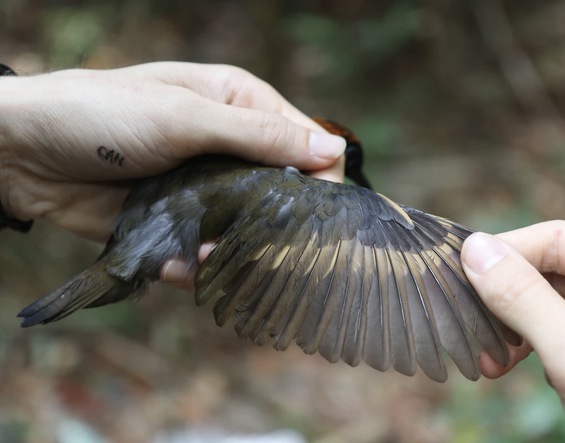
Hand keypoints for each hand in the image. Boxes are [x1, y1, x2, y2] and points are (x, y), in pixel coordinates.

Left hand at [0, 62, 345, 239]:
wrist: (22, 152)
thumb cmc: (103, 114)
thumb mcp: (186, 118)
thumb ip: (259, 136)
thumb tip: (333, 152)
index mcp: (239, 105)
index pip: (303, 143)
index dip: (319, 178)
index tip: (322, 214)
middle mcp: (228, 148)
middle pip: (280, 192)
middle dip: (273, 222)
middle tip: (260, 244)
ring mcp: (204, 189)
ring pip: (244, 230)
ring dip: (232, 249)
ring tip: (204, 254)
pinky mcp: (177, 223)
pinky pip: (204, 253)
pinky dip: (194, 264)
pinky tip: (175, 263)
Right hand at [461, 221, 564, 441]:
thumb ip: (526, 300)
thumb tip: (474, 249)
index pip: (562, 240)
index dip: (505, 253)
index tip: (456, 270)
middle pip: (558, 270)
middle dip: (509, 299)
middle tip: (469, 322)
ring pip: (558, 302)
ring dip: (518, 328)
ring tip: (490, 357)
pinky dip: (536, 346)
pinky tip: (512, 363)